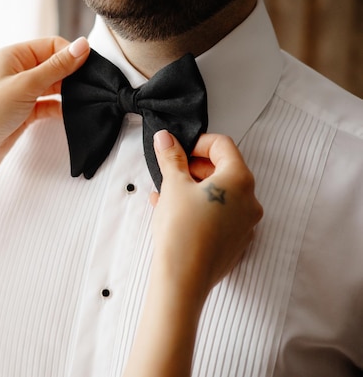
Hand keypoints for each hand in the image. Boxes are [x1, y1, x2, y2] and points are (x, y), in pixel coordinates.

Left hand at [0, 36, 89, 172]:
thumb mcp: (27, 85)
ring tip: (86, 99)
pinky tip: (72, 113)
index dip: (71, 54)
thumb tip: (83, 45)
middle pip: (54, 65)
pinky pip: (49, 104)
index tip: (90, 68)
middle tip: (92, 85)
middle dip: (72, 74)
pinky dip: (60, 108)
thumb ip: (57, 66)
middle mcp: (17, 70)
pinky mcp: (25, 112)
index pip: (51, 46)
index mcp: (14, 55)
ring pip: (53, 86)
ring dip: (68, 92)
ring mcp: (21, 92)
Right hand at [149, 130, 262, 300]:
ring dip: (194, 189)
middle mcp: (250, 201)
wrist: (183, 278)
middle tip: (171, 172)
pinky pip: (220, 216)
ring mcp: (246, 224)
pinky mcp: (236, 243)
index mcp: (240, 180)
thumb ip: (171, 157)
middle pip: (224, 170)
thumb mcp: (173, 186)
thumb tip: (166, 138)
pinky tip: (174, 214)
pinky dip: (200, 209)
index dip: (198, 142)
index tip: (178, 149)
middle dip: (194, 167)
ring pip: (221, 195)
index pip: (223, 146)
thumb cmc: (182, 230)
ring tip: (166, 195)